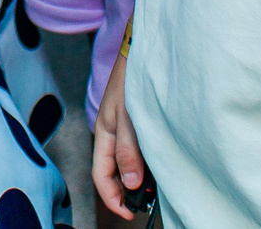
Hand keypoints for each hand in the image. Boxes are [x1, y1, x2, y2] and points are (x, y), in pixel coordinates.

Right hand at [93, 51, 149, 219]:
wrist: (143, 48)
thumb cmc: (133, 77)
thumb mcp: (130, 116)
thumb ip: (129, 150)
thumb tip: (131, 184)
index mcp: (104, 133)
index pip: (101, 175)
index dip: (113, 198)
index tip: (129, 213)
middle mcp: (112, 133)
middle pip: (112, 173)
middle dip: (125, 192)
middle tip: (146, 204)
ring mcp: (125, 128)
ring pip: (126, 163)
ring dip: (137, 178)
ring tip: (156, 188)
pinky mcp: (138, 122)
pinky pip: (137, 151)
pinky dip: (146, 163)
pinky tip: (160, 165)